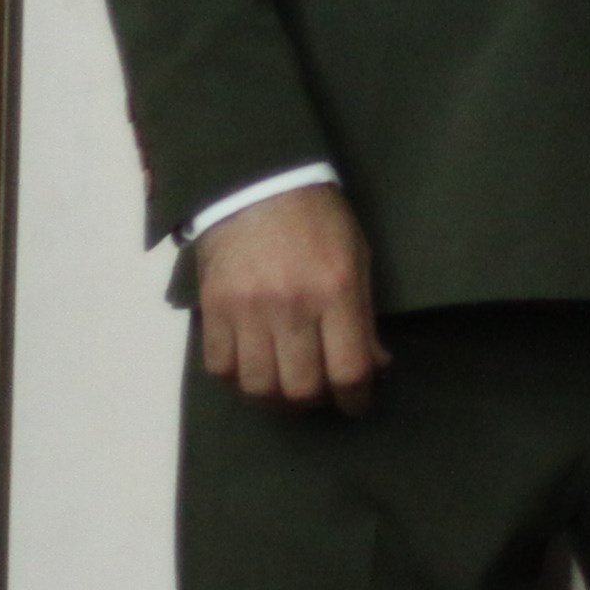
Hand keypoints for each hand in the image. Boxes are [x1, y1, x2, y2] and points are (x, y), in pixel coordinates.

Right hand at [197, 185, 385, 414]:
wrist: (258, 185)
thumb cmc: (319, 220)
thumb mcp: (357, 259)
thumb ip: (364, 315)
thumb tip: (376, 365)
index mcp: (335, 292)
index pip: (348, 369)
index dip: (356, 398)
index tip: (357, 403)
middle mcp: (291, 307)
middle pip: (301, 387)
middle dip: (316, 402)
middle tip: (321, 395)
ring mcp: (247, 311)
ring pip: (258, 387)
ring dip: (275, 400)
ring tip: (286, 392)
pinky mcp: (213, 310)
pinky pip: (220, 368)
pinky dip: (238, 381)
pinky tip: (253, 372)